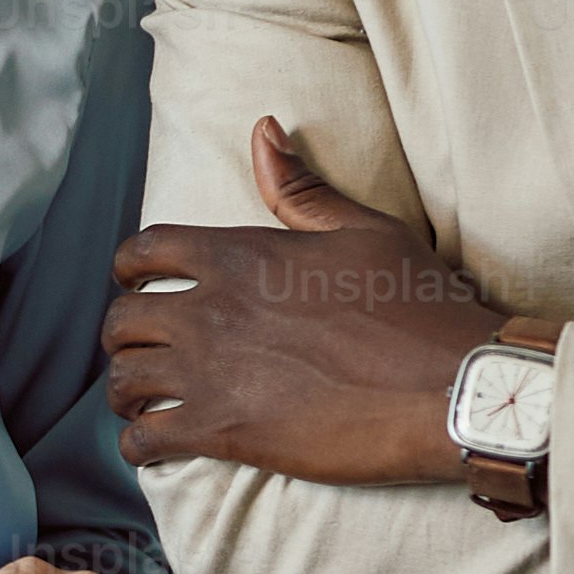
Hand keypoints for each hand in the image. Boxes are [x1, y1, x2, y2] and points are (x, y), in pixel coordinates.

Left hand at [107, 120, 520, 485]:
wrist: (451, 387)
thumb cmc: (418, 306)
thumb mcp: (363, 229)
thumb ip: (300, 188)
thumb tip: (262, 130)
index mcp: (239, 256)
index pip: (144, 251)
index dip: (131, 268)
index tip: (137, 283)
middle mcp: (210, 310)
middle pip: (122, 319)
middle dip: (126, 334)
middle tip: (145, 348)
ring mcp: (210, 373)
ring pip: (123, 379)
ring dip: (127, 389)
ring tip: (145, 399)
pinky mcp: (223, 432)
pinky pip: (144, 439)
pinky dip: (138, 443)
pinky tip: (154, 443)